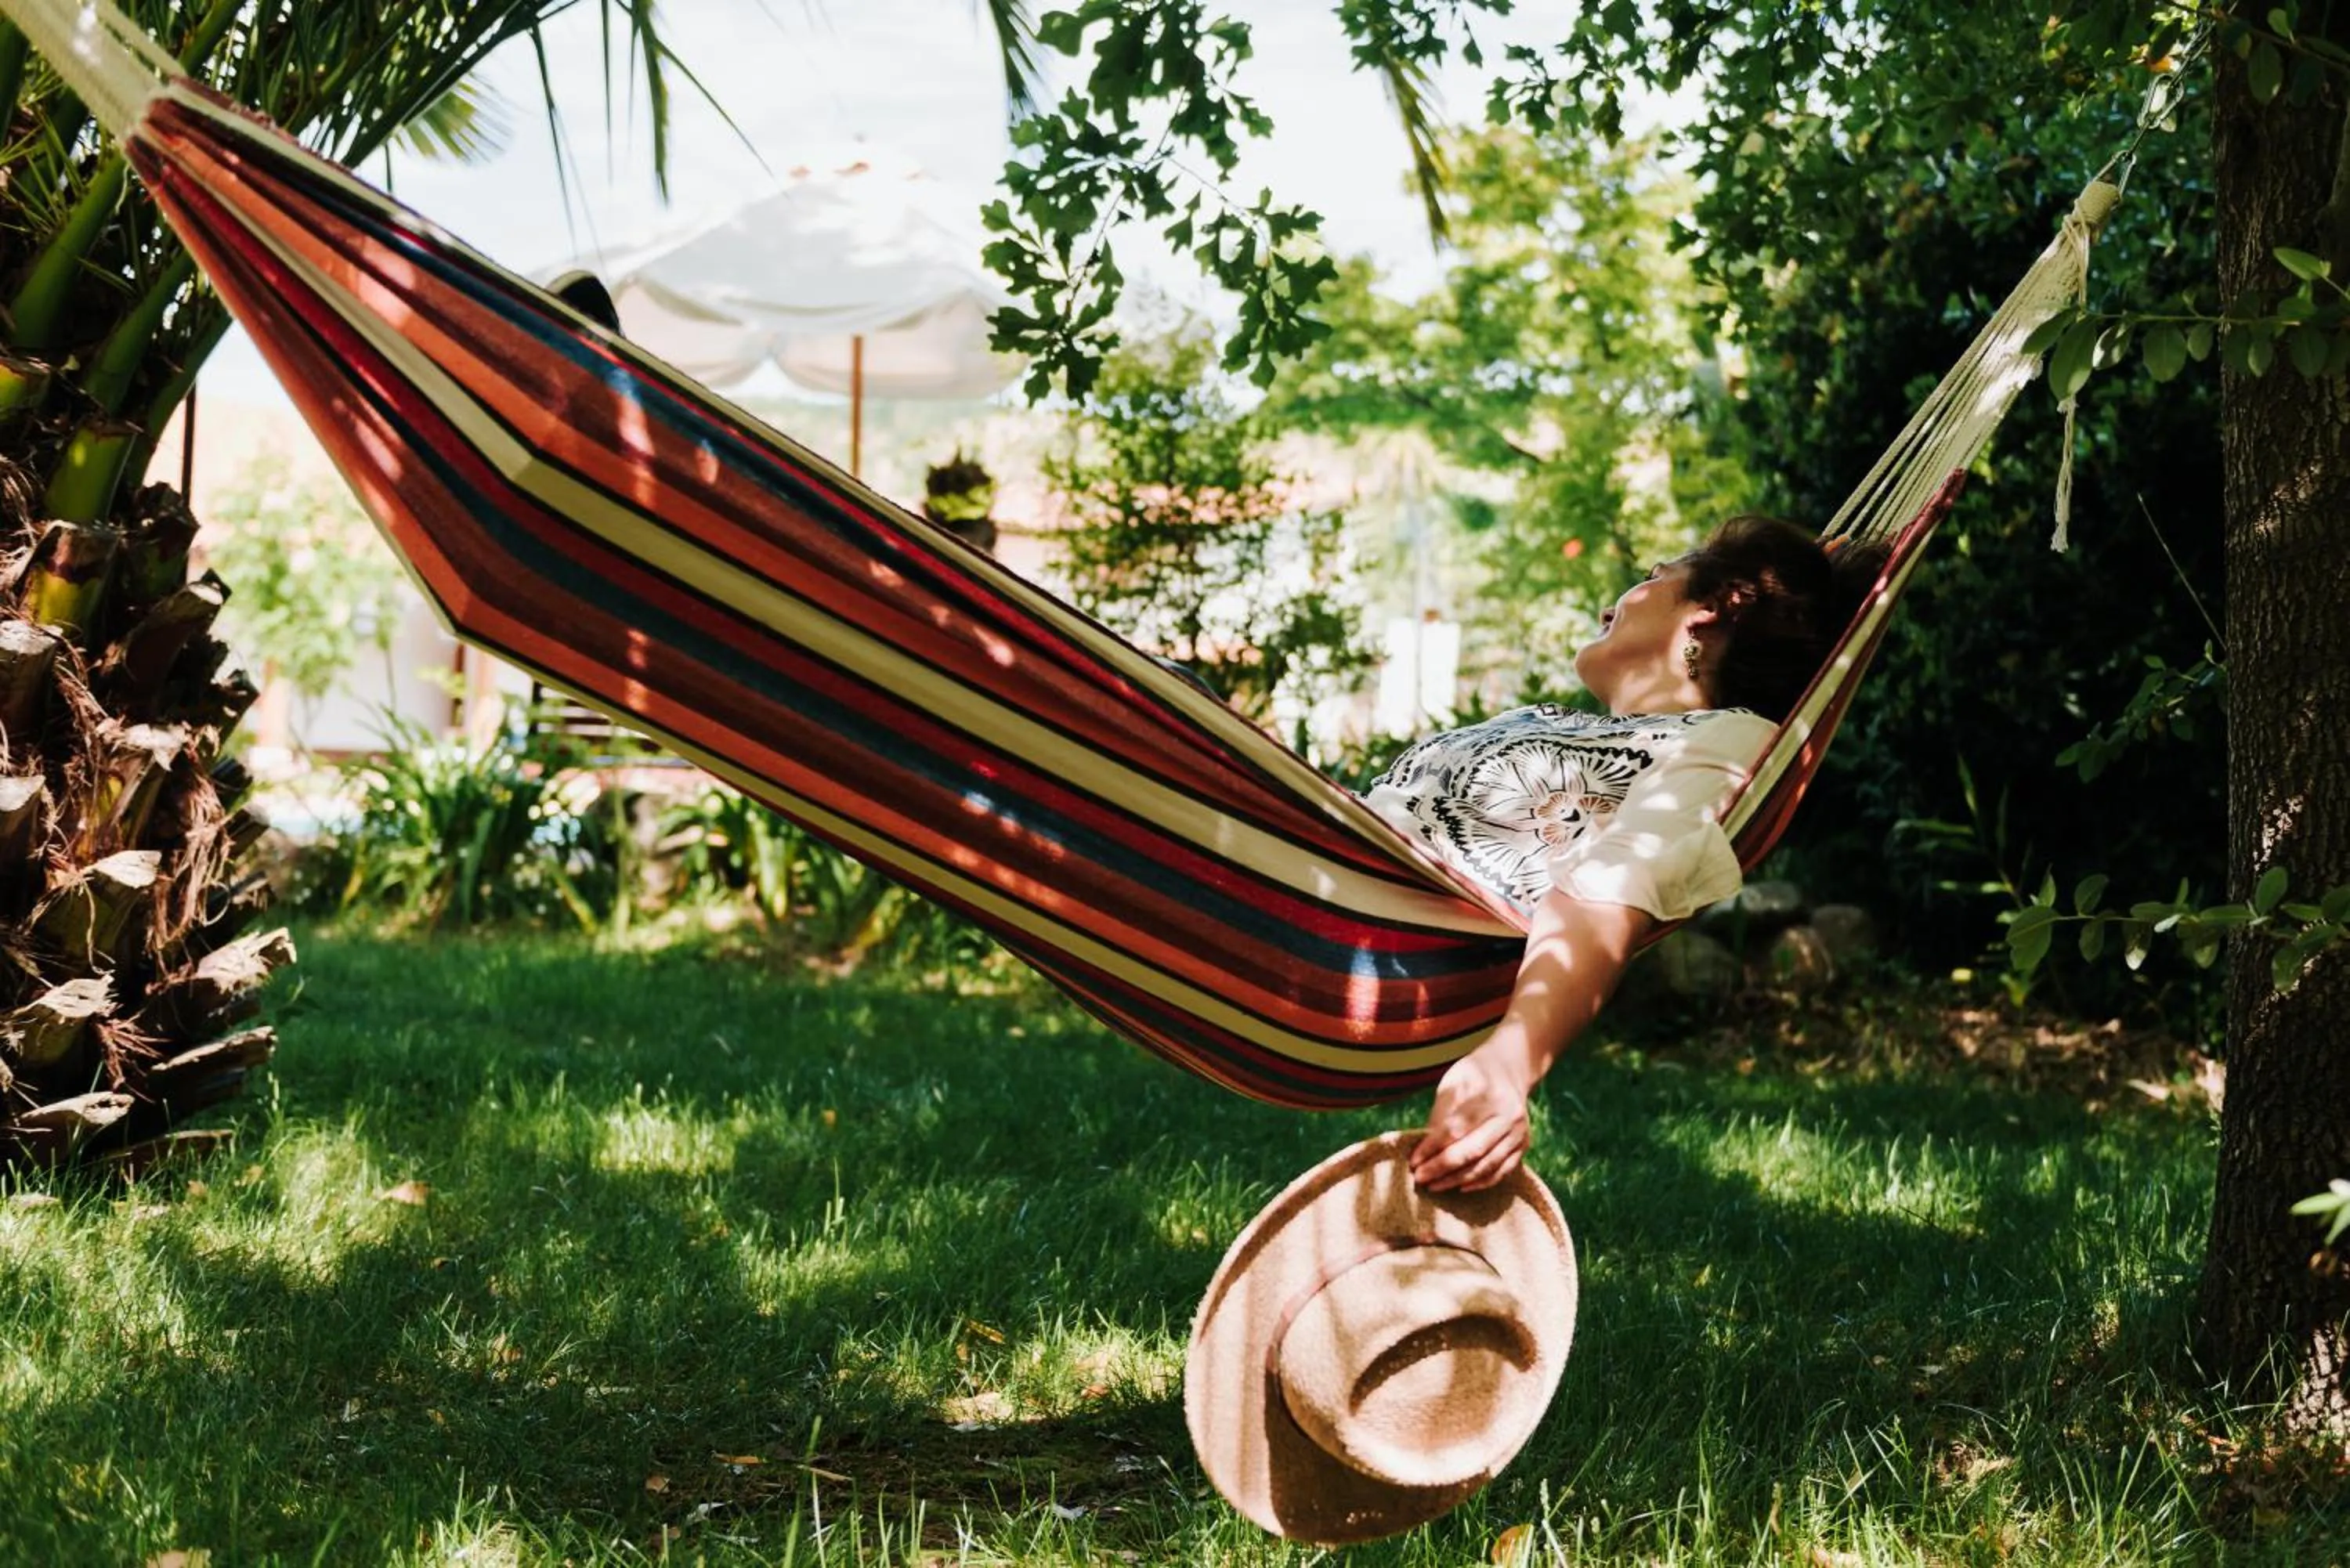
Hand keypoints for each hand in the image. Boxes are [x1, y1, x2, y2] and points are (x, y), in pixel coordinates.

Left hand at [1409, 1042, 1531, 1192]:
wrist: (1509, 1071)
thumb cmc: (1472, 1077)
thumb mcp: (1453, 1082)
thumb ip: (1440, 1114)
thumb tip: (1425, 1150)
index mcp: (1487, 1092)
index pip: (1455, 1127)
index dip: (1432, 1147)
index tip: (1413, 1160)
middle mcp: (1507, 1114)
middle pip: (1473, 1149)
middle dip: (1443, 1167)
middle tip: (1420, 1177)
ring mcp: (1518, 1131)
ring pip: (1487, 1164)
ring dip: (1458, 1179)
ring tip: (1434, 1186)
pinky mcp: (1523, 1145)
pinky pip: (1502, 1171)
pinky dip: (1480, 1182)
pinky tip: (1460, 1186)